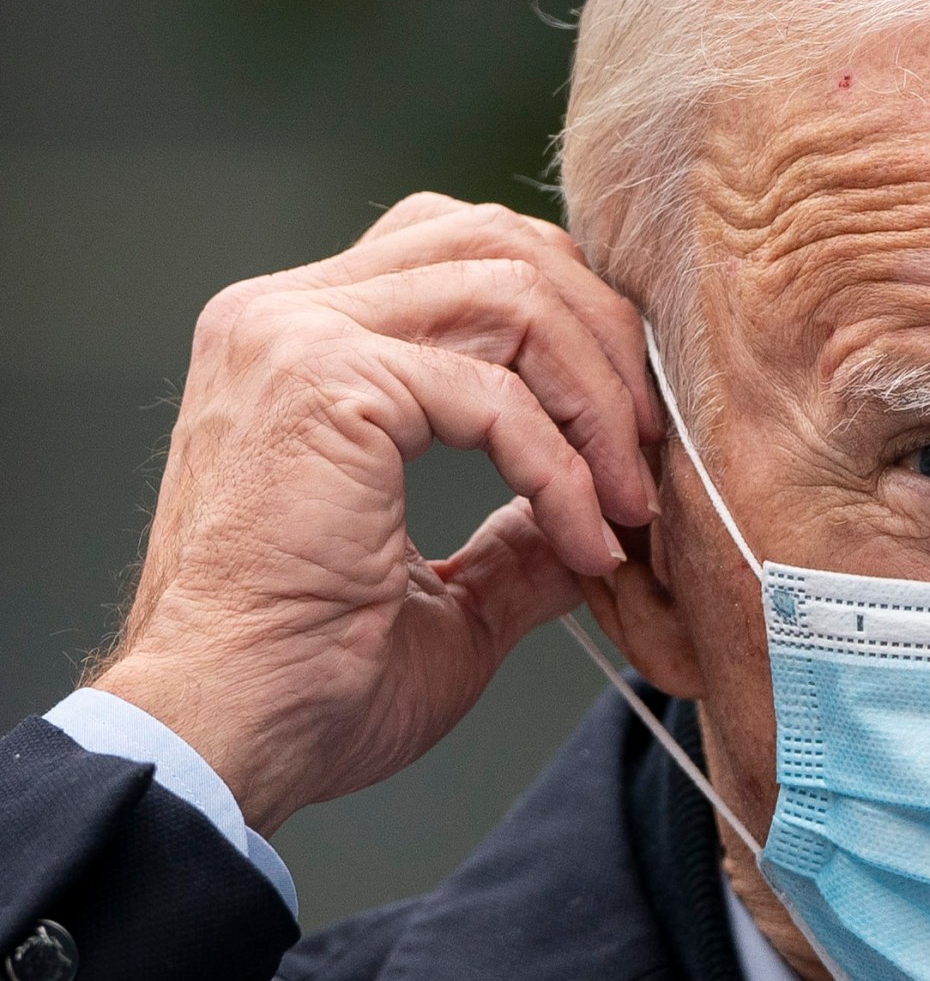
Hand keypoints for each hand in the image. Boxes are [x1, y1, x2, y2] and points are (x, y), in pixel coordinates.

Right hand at [89, 195, 659, 834]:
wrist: (228, 736)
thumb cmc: (313, 681)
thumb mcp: (450, 591)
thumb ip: (522, 534)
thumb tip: (603, 515)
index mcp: (301, 342)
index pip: (466, 256)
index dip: (575, 330)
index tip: (631, 442)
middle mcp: (285, 314)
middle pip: (500, 244)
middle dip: (605, 341)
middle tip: (650, 453)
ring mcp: (296, 336)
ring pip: (515, 297)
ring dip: (599, 403)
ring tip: (629, 502)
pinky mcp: (325, 382)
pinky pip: (498, 396)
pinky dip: (566, 470)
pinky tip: (589, 543)